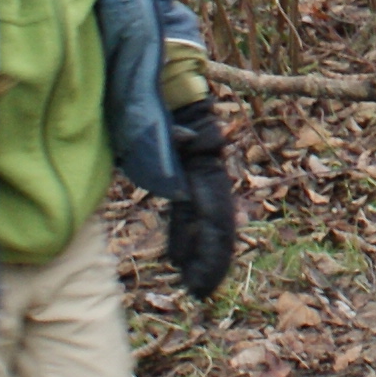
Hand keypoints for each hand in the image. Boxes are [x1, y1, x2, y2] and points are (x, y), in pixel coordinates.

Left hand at [165, 104, 240, 299]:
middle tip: (198, 294)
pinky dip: (185, 239)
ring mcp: (196, 181)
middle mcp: (207, 179)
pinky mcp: (183, 181)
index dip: (212, 252)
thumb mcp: (162, 114)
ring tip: (192, 287)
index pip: (216, 218)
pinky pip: (188, 216)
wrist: (165, 82)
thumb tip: (182, 138)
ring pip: (204, 226)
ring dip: (200, 256)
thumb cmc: (159, 95)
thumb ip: (169, 130)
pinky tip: (178, 261)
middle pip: (216, 229)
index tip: (201, 279)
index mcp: (206, 168)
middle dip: (210, 263)